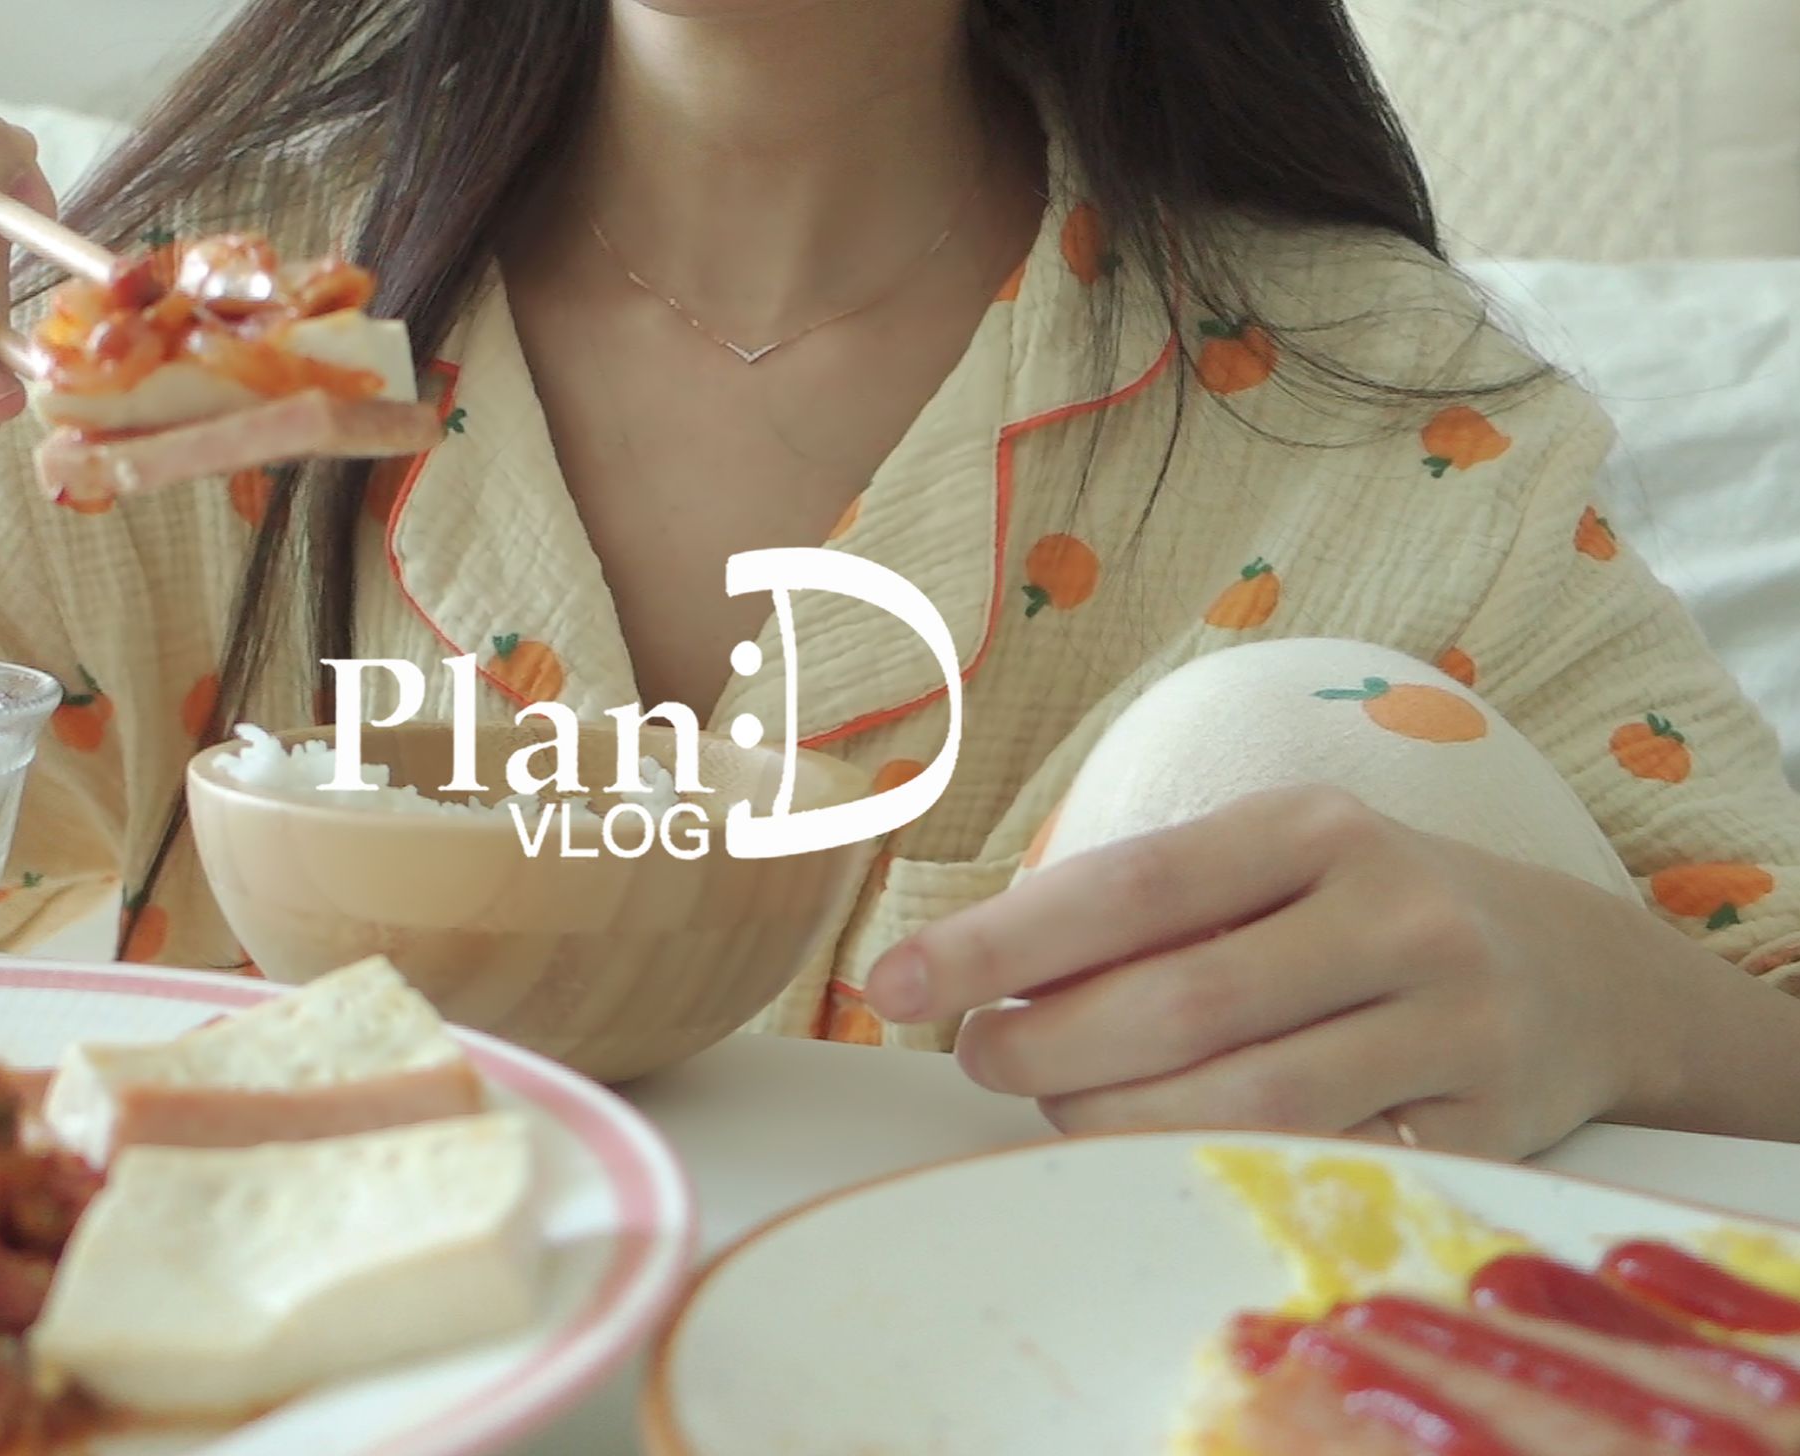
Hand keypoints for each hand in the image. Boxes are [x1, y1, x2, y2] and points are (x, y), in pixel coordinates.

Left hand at [863, 786, 1704, 1158]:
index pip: (1125, 887)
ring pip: (1244, 1101)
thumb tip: (970, 971)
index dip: (994, 944)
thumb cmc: (1367, 911)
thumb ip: (1142, 908)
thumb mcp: (1272, 865)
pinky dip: (1212, 1167)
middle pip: (1178, 1005)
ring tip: (1052, 1104)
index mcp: (1314, 827)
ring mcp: (1450, 1025)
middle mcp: (1393, 913)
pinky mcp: (1483, 1127)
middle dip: (1044, 1046)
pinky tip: (1152, 1152)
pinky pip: (1318, 1167)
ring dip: (1113, 1119)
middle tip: (977, 1056)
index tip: (889, 985)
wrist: (1581, 972)